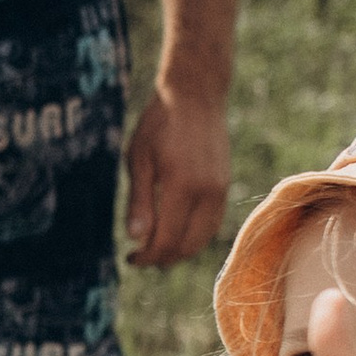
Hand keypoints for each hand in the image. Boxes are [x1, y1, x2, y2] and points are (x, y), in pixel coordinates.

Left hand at [125, 76, 229, 269]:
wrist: (196, 96)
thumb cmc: (159, 124)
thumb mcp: (139, 159)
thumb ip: (138, 201)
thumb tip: (135, 239)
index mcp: (182, 187)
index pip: (166, 240)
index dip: (147, 257)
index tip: (130, 258)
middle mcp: (207, 193)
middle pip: (186, 246)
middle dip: (162, 258)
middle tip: (140, 257)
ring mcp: (220, 190)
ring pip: (203, 238)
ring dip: (180, 250)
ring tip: (156, 248)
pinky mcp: (225, 186)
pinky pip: (212, 224)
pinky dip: (195, 237)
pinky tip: (176, 233)